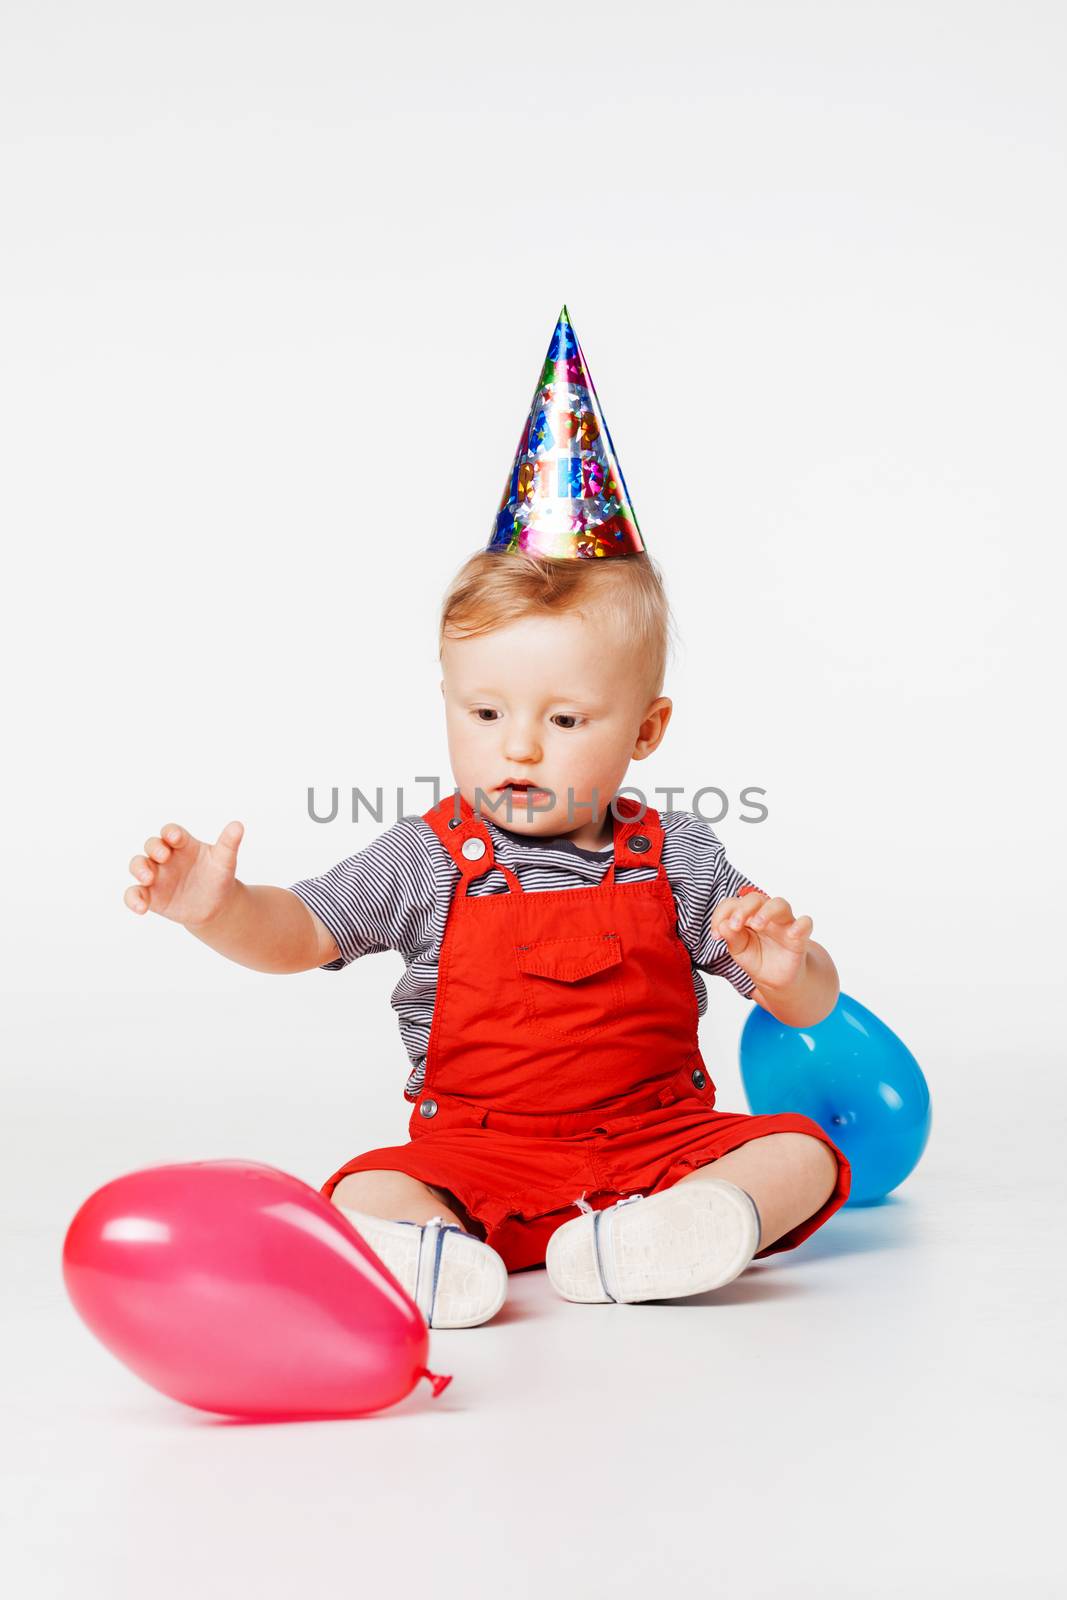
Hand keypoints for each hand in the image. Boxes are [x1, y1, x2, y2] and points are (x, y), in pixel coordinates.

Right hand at [124, 821, 244, 928]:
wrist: (216, 905)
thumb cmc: (218, 877)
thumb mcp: (225, 861)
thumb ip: (228, 843)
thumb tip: (238, 825)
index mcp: (183, 845)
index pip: (171, 832)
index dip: (171, 833)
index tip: (175, 837)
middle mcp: (166, 857)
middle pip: (151, 845)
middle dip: (154, 848)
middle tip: (163, 856)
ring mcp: (156, 876)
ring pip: (138, 865)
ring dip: (139, 869)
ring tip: (148, 878)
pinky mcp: (151, 896)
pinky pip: (134, 894)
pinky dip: (133, 899)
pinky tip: (141, 907)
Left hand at [709, 892, 813, 993]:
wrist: (778, 979)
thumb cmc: (758, 959)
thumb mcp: (740, 951)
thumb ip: (731, 938)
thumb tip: (722, 926)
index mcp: (747, 916)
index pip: (733, 903)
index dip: (722, 914)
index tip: (715, 935)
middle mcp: (765, 914)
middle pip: (756, 898)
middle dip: (743, 909)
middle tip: (735, 925)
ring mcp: (783, 923)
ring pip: (780, 904)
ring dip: (767, 911)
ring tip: (757, 925)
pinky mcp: (800, 936)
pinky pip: (805, 923)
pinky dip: (800, 925)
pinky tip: (791, 933)